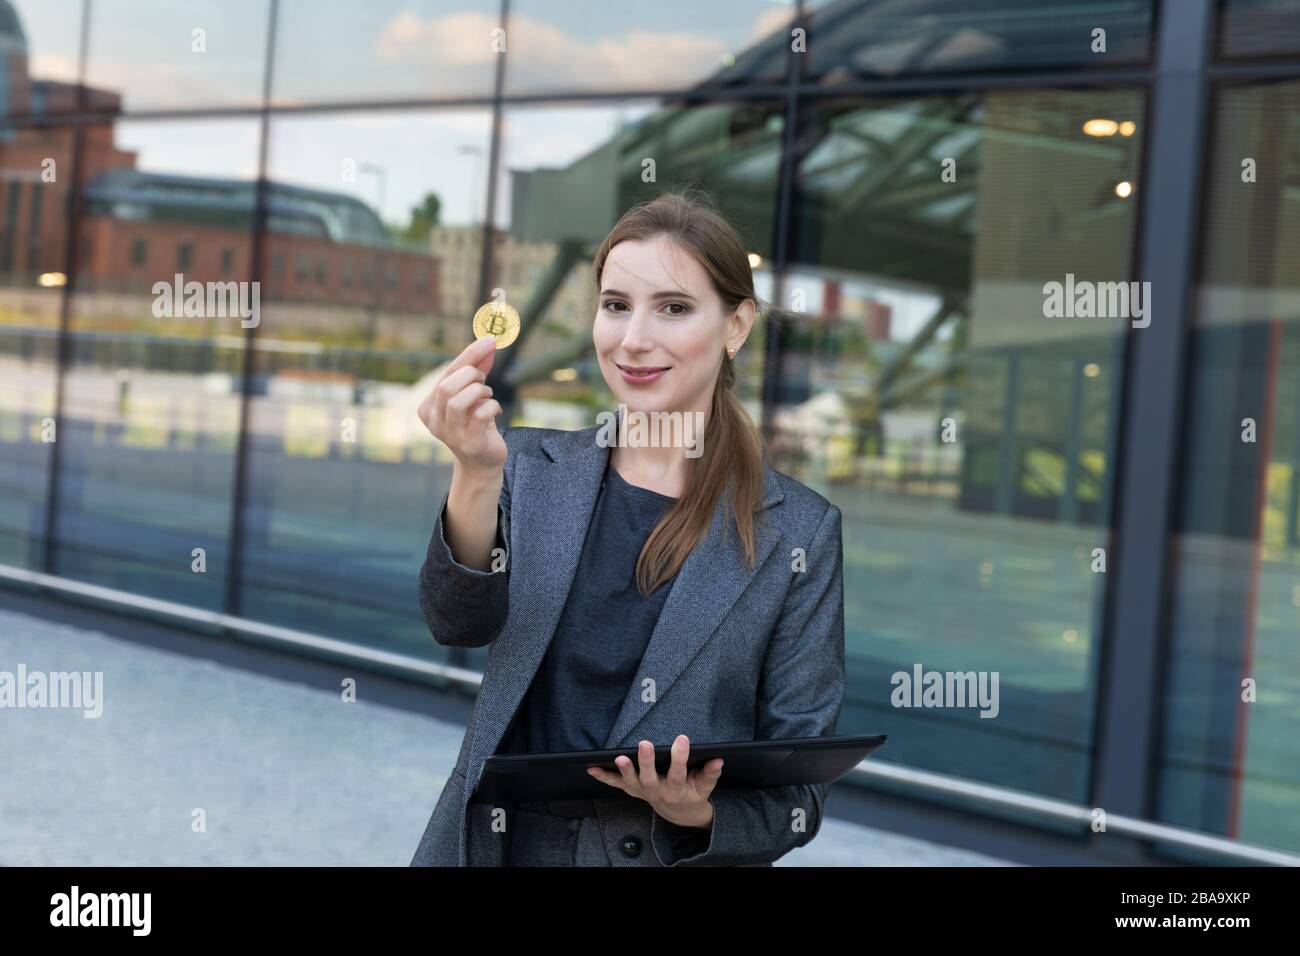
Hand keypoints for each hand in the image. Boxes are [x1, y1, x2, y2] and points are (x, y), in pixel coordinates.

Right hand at [417, 336, 505, 478]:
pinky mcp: (469, 444)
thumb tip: (488, 343)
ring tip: (488, 396)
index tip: (489, 341)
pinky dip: (492, 406)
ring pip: (457, 401)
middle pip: (446, 386)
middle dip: (471, 376)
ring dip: (479, 392)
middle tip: (484, 382)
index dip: (469, 355)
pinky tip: (494, 410)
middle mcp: (433, 421)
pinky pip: (480, 415)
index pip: (445, 374)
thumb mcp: (474, 395)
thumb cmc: (476, 425)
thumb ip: (478, 370)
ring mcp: (449, 435)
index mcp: (428, 407)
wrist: (482, 462)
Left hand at [586, 735, 722, 828]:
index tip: (682, 739)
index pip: (678, 773)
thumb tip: (718, 760)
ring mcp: (641, 791)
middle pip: (650, 778)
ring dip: (624, 770)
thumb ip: (710, 773)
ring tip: (619, 758)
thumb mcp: (705, 786)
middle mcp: (656, 791)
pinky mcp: (631, 789)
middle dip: (646, 762)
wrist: (677, 811)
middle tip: (645, 744)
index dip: (680, 757)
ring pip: (631, 782)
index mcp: (676, 789)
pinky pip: (615, 784)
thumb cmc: (692, 793)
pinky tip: (592, 768)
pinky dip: (604, 777)